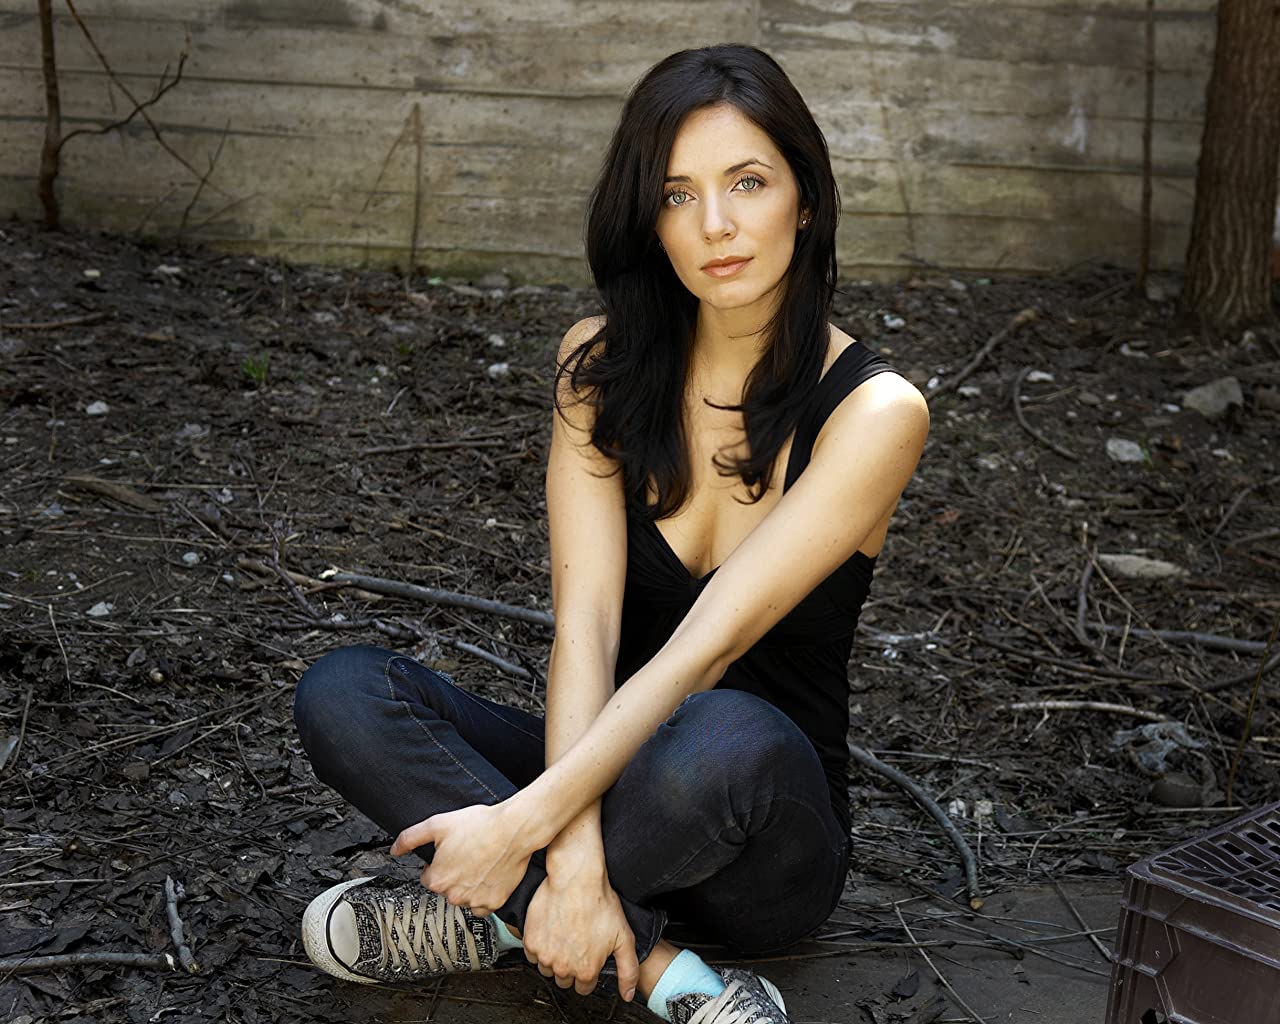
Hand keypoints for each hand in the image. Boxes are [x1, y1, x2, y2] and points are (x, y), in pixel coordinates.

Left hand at [391, 801, 534, 915]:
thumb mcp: (438, 824)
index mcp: (437, 879)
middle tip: (467, 854)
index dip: (439, 863)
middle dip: (453, 874)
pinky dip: (484, 894)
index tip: (451, 853)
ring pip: (464, 898)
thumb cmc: (479, 825)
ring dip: (468, 885)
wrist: (513, 829)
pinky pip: (483, 906)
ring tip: (480, 862)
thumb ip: (410, 838)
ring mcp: (475, 901)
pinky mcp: (494, 903)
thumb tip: (394, 850)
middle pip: (446, 889)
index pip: (429, 878)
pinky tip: (489, 875)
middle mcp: (454, 895)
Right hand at [522, 869, 638, 999]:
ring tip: (564, 936)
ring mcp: (544, 956)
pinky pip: (533, 955)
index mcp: (586, 971)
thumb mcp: (624, 937)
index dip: (589, 971)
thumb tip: (627, 994)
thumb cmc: (599, 904)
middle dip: (572, 966)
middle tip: (577, 944)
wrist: (576, 879)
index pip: (584, 987)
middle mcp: (563, 968)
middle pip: (565, 979)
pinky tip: (551, 932)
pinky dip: (540, 947)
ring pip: (548, 968)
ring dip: (555, 958)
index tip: (589, 956)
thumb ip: (628, 970)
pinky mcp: (530, 942)